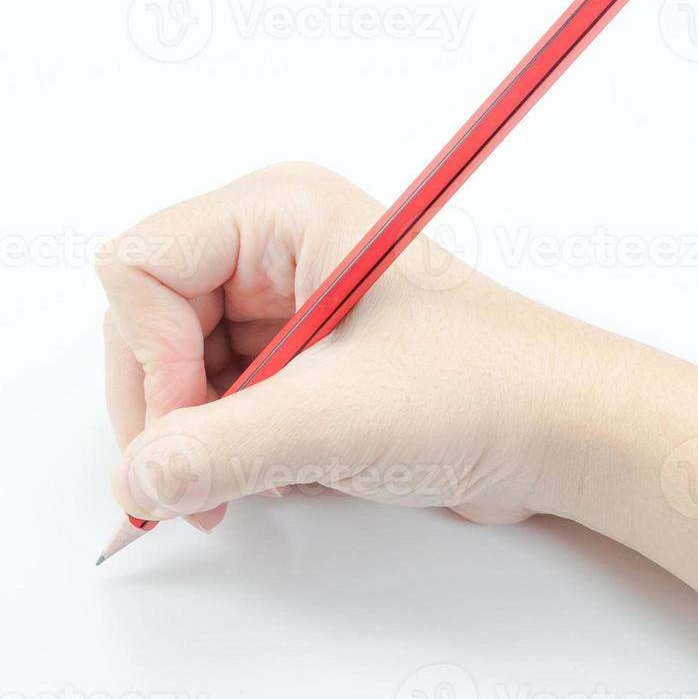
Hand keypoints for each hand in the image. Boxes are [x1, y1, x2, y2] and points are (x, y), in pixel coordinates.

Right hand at [96, 162, 620, 530]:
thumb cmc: (485, 387)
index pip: (141, 267)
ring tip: (243, 484)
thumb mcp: (337, 419)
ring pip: (175, 368)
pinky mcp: (296, 356)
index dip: (146, 354)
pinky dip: (228, 446)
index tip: (185, 426)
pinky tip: (277, 472)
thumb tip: (131, 480)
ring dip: (195, 437)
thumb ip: (219, 450)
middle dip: (163, 407)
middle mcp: (272, 247)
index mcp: (280, 214)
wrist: (566, 435)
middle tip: (189, 480)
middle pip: (146, 320)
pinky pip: (216, 398)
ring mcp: (282, 303)